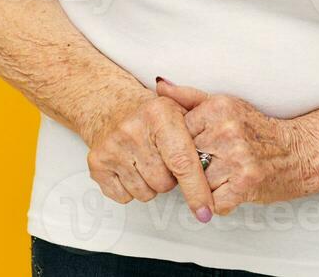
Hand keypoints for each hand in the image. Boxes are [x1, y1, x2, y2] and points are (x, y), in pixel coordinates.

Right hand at [84, 83, 214, 221]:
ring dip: (151, 183)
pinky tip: (132, 166)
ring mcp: (112, 148)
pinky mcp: (97, 164)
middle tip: (166, 158)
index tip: (205, 211)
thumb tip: (221, 156)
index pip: (183, 162)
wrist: (110, 105)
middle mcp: (132, 130)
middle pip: (164, 183)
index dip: (197, 190)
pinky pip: (124, 197)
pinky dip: (131, 188)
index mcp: (159, 114)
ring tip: (148, 160)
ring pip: (145, 193)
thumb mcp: (181, 107)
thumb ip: (206, 127)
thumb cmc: (153, 112)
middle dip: (171, 178)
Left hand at [156, 80, 310, 213]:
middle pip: (187, 159)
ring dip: (210, 186)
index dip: (188, 145)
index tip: (205, 146)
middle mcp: (227, 130)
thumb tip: (160, 85)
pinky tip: (235, 188)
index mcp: (219, 107)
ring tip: (229, 174)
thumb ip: (190, 98)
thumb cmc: (259, 131)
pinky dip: (222, 202)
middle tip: (219, 162)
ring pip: (198, 183)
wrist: (300, 152)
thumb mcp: (227, 105)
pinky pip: (213, 203)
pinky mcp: (245, 184)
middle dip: (198, 166)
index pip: (179, 133)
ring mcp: (237, 158)